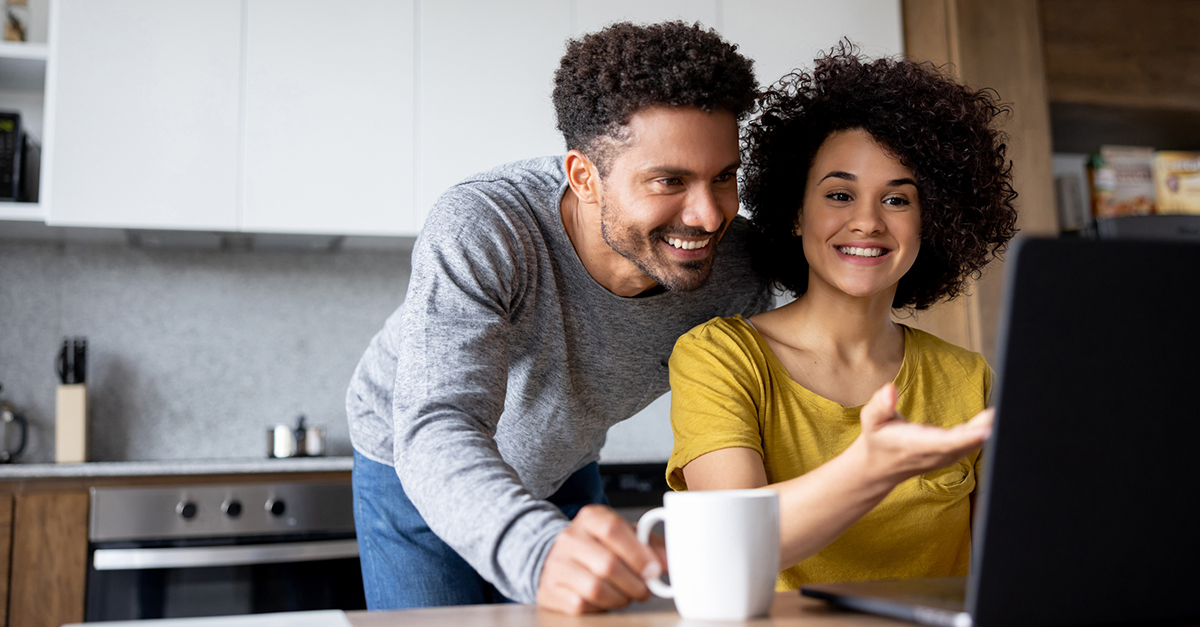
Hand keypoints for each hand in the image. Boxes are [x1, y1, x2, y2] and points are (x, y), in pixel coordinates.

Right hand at [537, 505, 664, 613]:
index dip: (638, 553)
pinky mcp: (550, 590)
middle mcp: (569, 538)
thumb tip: (667, 562)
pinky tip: (605, 600)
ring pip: (595, 588)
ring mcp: (557, 564)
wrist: (558, 558)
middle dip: (634, 583)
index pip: (612, 529)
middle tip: (645, 589)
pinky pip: (581, 605)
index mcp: (590, 518)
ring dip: (620, 598)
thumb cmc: (599, 547)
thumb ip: (650, 545)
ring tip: (626, 595)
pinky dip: (600, 607)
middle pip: (607, 564)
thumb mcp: (625, 536)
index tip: (655, 570)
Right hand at [857, 383, 992, 485]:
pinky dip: (986, 432)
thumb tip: (890, 389)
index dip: (966, 438)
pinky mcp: (952, 454)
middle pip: (967, 443)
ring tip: (1004, 408)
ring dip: (990, 429)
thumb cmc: (878, 439)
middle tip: (1003, 409)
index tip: (985, 430)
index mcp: (916, 445)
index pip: (944, 442)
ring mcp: (946, 456)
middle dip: (987, 428)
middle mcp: (935, 453)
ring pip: (973, 444)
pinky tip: (996, 417)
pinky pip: (973, 443)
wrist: (880, 467)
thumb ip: (880, 404)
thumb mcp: (871, 419)